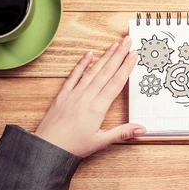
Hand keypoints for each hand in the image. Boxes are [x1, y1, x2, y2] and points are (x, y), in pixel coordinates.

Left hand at [35, 37, 144, 156]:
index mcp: (98, 107)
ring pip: (93, 71)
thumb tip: (141, 129)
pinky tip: (89, 54)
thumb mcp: (101, 141)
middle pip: (106, 72)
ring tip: (114, 45)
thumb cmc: (73, 146)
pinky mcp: (64, 94)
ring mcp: (74, 93)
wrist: (47, 148)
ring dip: (105, 56)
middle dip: (119, 55)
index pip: (116, 83)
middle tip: (128, 41)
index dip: (126, 68)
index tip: (134, 55)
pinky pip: (74, 75)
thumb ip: (122, 133)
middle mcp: (87, 96)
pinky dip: (82, 64)